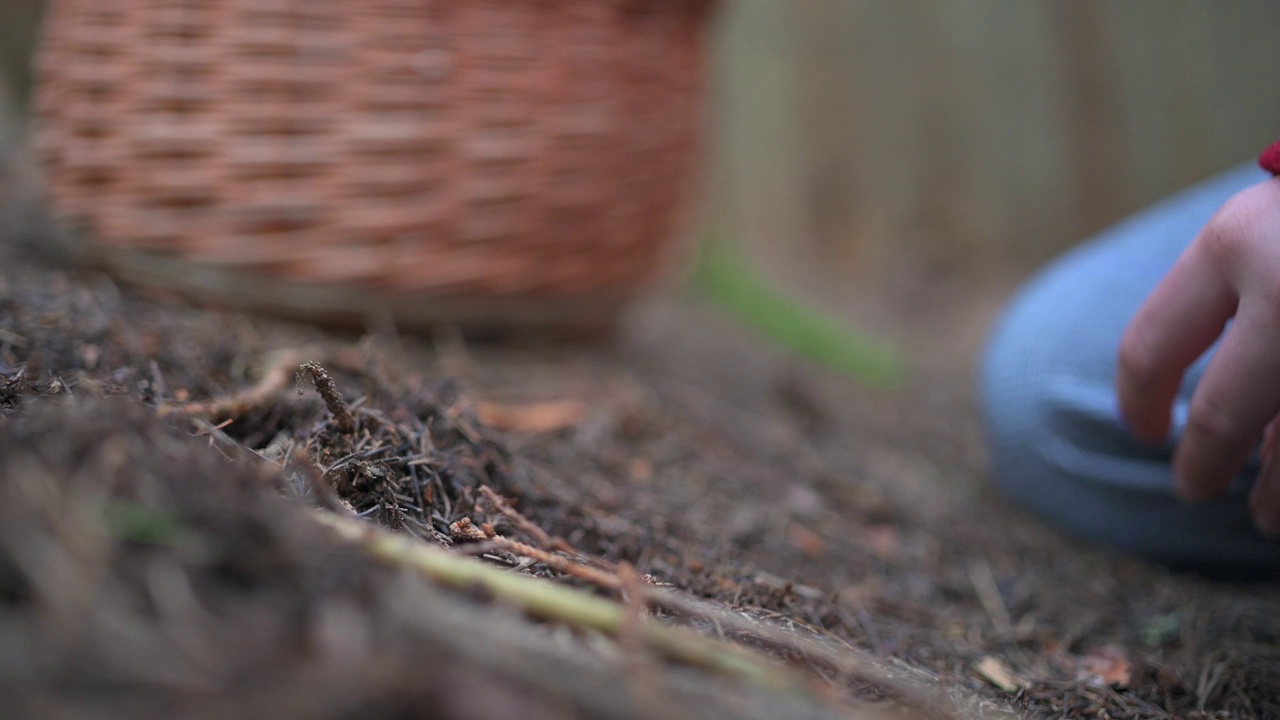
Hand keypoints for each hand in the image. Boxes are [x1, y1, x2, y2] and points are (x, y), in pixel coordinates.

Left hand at [1117, 177, 1279, 533]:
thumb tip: (1219, 426)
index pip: (1150, 344)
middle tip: (1195, 491)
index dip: (1138, 399)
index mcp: (1239, 242)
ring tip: (1268, 519)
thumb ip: (1240, 298)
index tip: (1145, 432)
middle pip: (1220, 417)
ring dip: (1279, 498)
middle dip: (1202, 465)